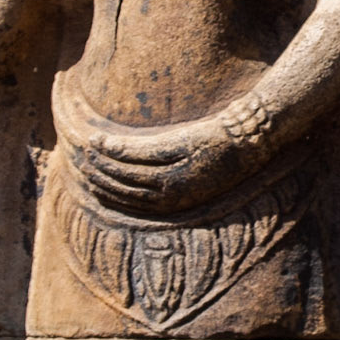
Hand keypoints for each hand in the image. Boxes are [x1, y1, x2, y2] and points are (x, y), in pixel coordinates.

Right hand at [68, 99, 273, 217]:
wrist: (256, 132)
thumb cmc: (230, 154)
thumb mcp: (203, 175)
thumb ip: (178, 181)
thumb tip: (151, 180)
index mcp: (185, 201)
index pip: (139, 206)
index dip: (114, 198)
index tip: (94, 189)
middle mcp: (180, 191)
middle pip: (131, 190)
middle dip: (103, 181)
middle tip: (83, 169)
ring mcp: (182, 170)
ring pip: (132, 172)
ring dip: (105, 164)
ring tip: (88, 153)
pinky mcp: (184, 148)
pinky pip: (143, 152)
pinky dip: (119, 149)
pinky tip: (104, 142)